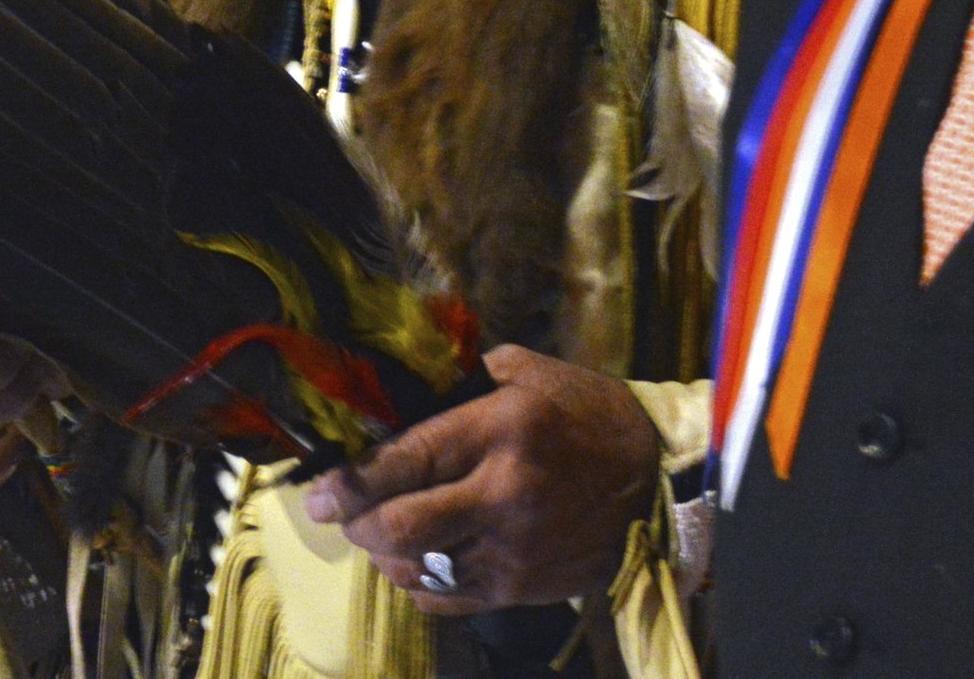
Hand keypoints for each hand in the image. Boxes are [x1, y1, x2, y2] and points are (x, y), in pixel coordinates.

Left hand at [304, 344, 661, 614]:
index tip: (316, 491)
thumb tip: (387, 384)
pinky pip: (446, 600)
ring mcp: (516, 550)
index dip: (348, 481)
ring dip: (382, 553)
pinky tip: (416, 558)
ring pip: (418, 570)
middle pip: (402, 527)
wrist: (657, 479)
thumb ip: (455, 377)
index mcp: (500, 430)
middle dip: (354, 522)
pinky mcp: (526, 589)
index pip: (405, 461)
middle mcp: (505, 495)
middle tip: (336, 512)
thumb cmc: (582, 413)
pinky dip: (416, 583)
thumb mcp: (523, 372)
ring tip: (378, 530)